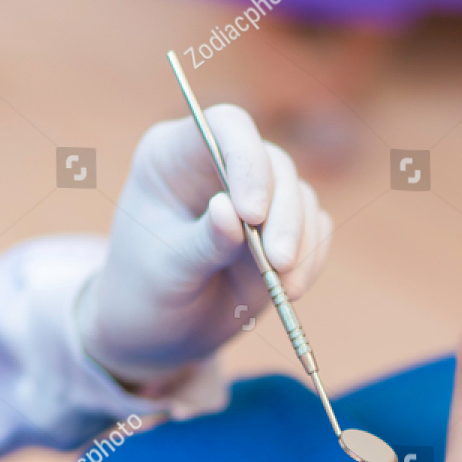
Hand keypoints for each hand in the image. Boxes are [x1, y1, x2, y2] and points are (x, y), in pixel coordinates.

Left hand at [78, 105, 332, 385]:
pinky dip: (312, 257)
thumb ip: (201, 242)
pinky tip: (290, 289)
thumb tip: (230, 212)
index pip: (225, 126)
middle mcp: (219, 167)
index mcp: (176, 156)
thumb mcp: (166, 271)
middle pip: (274, 163)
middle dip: (285, 215)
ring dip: (302, 241)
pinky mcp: (281, 229)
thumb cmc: (146, 294)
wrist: (159, 334)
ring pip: (301, 196)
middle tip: (278, 262)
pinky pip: (315, 229)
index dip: (247, 160)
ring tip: (285, 289)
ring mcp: (255, 197)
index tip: (252, 214)